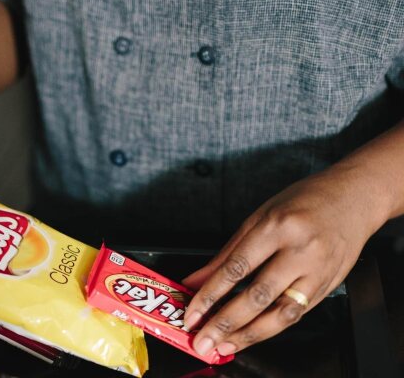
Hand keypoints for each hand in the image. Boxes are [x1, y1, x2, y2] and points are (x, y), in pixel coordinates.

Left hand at [181, 166, 388, 356]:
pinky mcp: (327, 287)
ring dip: (248, 335)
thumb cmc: (302, 203)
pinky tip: (250, 335)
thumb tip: (196, 280)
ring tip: (224, 345)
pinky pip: (296, 314)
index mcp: (277, 227)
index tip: (193, 312)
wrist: (352, 199)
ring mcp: (317, 272)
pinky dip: (270, 328)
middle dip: (225, 322)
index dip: (210, 294)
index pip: (237, 268)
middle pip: (258, 295)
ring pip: (280, 313)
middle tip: (203, 338)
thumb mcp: (257, 218)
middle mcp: (299, 251)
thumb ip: (226, 254)